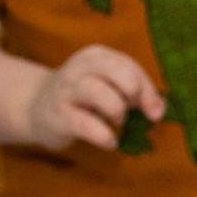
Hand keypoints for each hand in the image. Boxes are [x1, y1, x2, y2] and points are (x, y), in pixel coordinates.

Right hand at [25, 45, 164, 151]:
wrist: (37, 107)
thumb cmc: (84, 97)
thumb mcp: (109, 86)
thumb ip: (136, 92)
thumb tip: (159, 110)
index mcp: (95, 55)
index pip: (129, 65)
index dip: (147, 89)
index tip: (154, 112)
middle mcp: (79, 67)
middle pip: (116, 70)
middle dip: (132, 93)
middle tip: (130, 110)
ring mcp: (66, 90)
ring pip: (99, 92)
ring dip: (116, 112)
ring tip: (116, 122)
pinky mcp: (58, 115)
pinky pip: (86, 124)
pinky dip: (104, 135)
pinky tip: (110, 141)